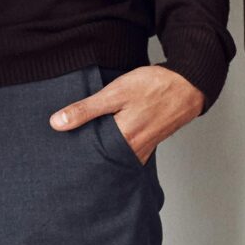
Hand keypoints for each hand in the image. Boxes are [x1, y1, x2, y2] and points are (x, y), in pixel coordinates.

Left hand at [48, 65, 207, 162]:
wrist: (187, 85)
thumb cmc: (153, 87)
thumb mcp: (114, 93)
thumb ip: (85, 110)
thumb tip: (56, 123)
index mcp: (123, 140)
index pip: (89, 156)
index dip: (73, 153)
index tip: (57, 152)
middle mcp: (134, 151)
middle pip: (101, 159)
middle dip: (84, 156)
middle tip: (64, 153)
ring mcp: (143, 149)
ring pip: (113, 156)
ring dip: (99, 152)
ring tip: (80, 147)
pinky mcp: (148, 143)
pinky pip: (125, 151)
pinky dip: (113, 148)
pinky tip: (103, 139)